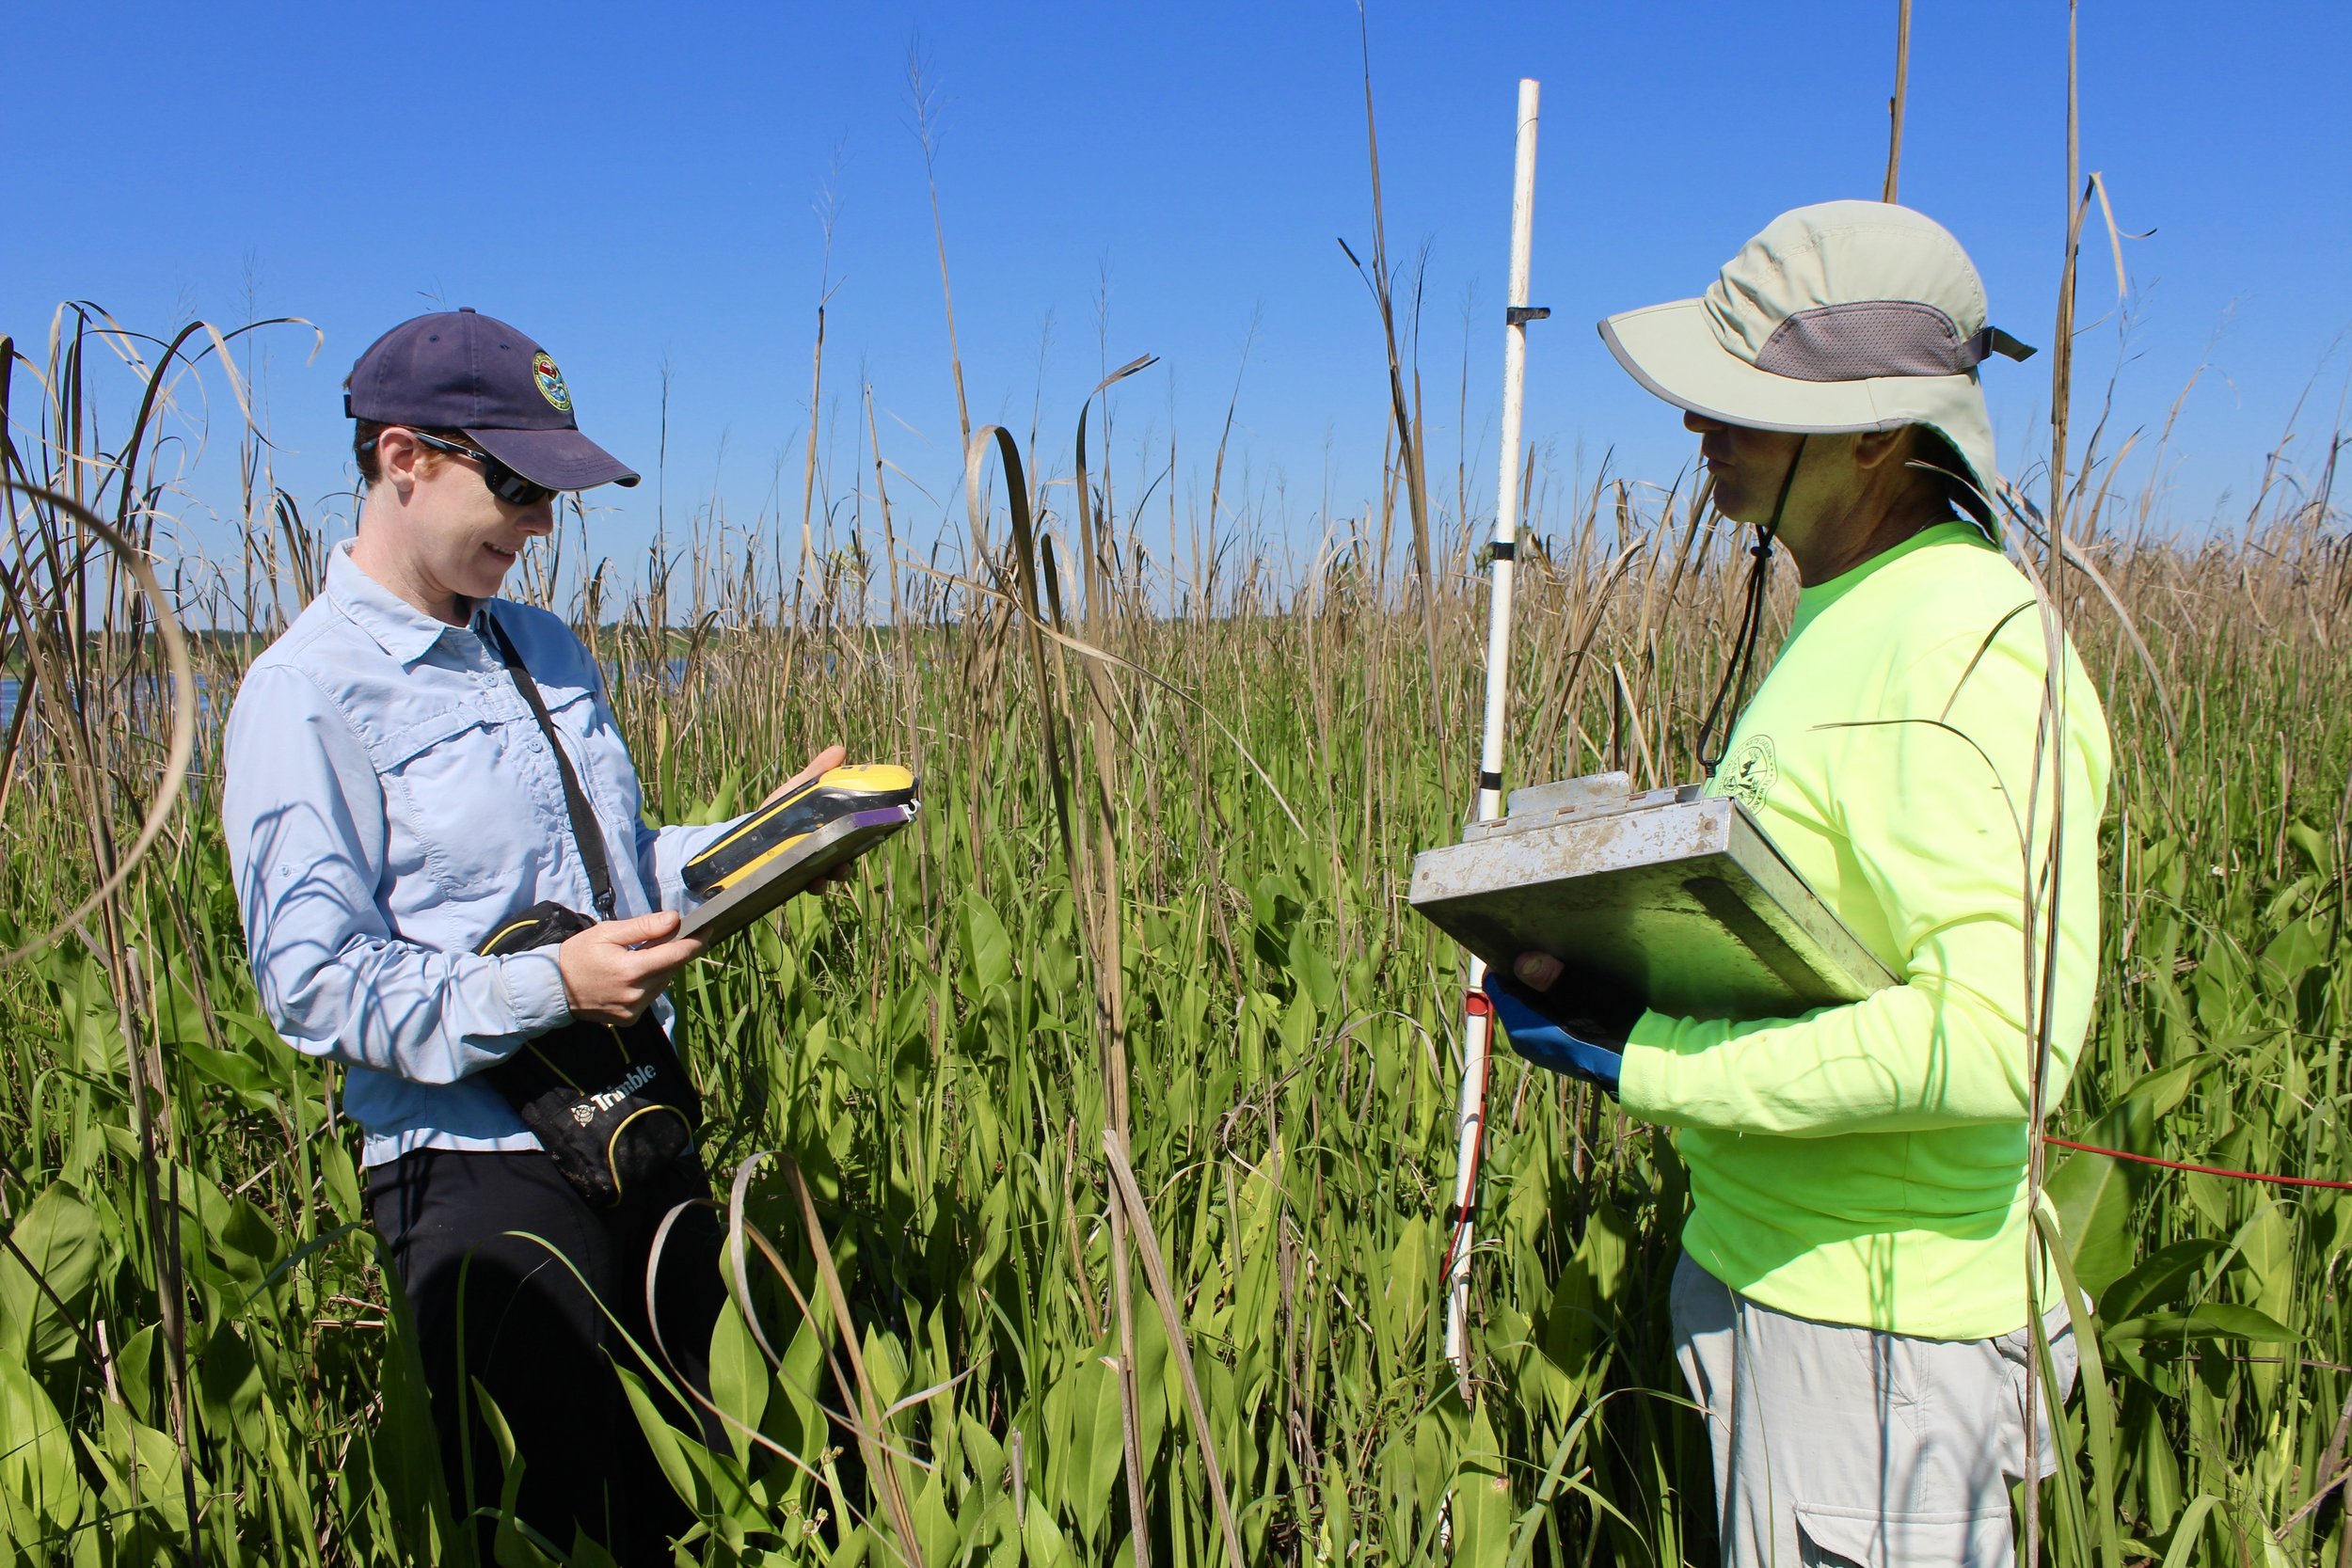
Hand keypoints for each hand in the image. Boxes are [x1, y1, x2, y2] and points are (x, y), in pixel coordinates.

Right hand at [557, 910, 706, 1024]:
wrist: (553, 988)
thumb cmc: (579, 954)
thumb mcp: (608, 932)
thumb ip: (643, 927)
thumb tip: (674, 919)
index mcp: (631, 970)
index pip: (676, 955)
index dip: (695, 942)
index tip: (707, 929)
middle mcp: (636, 994)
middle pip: (671, 969)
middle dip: (674, 952)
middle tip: (668, 937)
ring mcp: (633, 1010)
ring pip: (662, 983)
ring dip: (661, 968)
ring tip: (643, 956)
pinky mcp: (629, 1019)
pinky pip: (650, 997)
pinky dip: (649, 984)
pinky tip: (633, 975)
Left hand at [757, 743, 857, 893]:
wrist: (749, 832)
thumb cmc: (779, 808)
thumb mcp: (799, 787)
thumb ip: (819, 770)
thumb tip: (840, 749)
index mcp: (831, 824)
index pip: (855, 829)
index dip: (866, 831)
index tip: (871, 830)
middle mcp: (825, 845)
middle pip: (847, 853)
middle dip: (851, 857)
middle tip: (848, 859)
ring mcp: (812, 861)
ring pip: (832, 871)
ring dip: (837, 873)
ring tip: (833, 872)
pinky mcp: (796, 875)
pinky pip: (811, 883)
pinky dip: (816, 885)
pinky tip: (813, 881)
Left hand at [1486, 957, 1625, 1094]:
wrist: (1634, 1062)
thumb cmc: (1605, 1023)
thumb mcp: (1577, 990)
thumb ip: (1546, 976)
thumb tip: (1521, 960)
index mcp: (1520, 1026)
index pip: (1495, 986)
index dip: (1502, 961)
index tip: (1515, 940)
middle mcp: (1523, 1039)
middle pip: (1511, 996)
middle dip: (1521, 972)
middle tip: (1538, 945)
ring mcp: (1540, 1047)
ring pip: (1528, 1007)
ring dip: (1538, 986)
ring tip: (1554, 961)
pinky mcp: (1557, 1049)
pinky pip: (1543, 1018)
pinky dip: (1549, 1001)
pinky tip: (1567, 986)